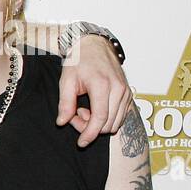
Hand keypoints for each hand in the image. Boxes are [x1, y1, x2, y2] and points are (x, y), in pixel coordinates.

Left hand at [58, 33, 130, 147]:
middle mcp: (119, 89)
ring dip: (98, 124)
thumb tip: (62, 122)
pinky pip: (120, 116)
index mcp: (102, 85)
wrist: (95, 46)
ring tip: (83, 110)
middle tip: (74, 115)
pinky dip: (107, 118)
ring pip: (116, 122)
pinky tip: (94, 108)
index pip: (99, 118)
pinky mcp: (129, 94)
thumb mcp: (66, 81)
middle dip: (90, 127)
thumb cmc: (79, 62)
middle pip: (108, 124)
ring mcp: (126, 92)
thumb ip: (65, 103)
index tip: (81, 143)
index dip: (89, 134)